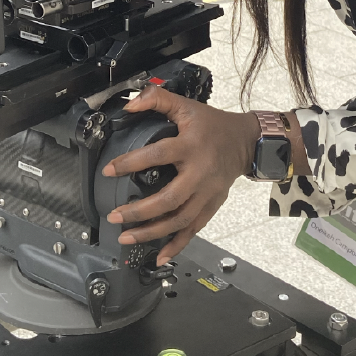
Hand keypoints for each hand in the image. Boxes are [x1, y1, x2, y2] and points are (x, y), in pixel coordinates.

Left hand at [102, 84, 259, 263]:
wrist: (246, 142)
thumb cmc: (212, 124)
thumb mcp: (186, 105)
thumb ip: (158, 99)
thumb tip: (130, 104)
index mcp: (191, 146)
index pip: (158, 155)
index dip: (131, 163)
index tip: (109, 171)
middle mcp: (200, 173)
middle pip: (170, 199)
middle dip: (140, 211)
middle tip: (115, 216)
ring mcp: (207, 193)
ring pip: (180, 220)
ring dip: (152, 233)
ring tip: (127, 238)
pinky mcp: (212, 206)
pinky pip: (193, 229)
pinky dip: (177, 245)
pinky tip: (159, 257)